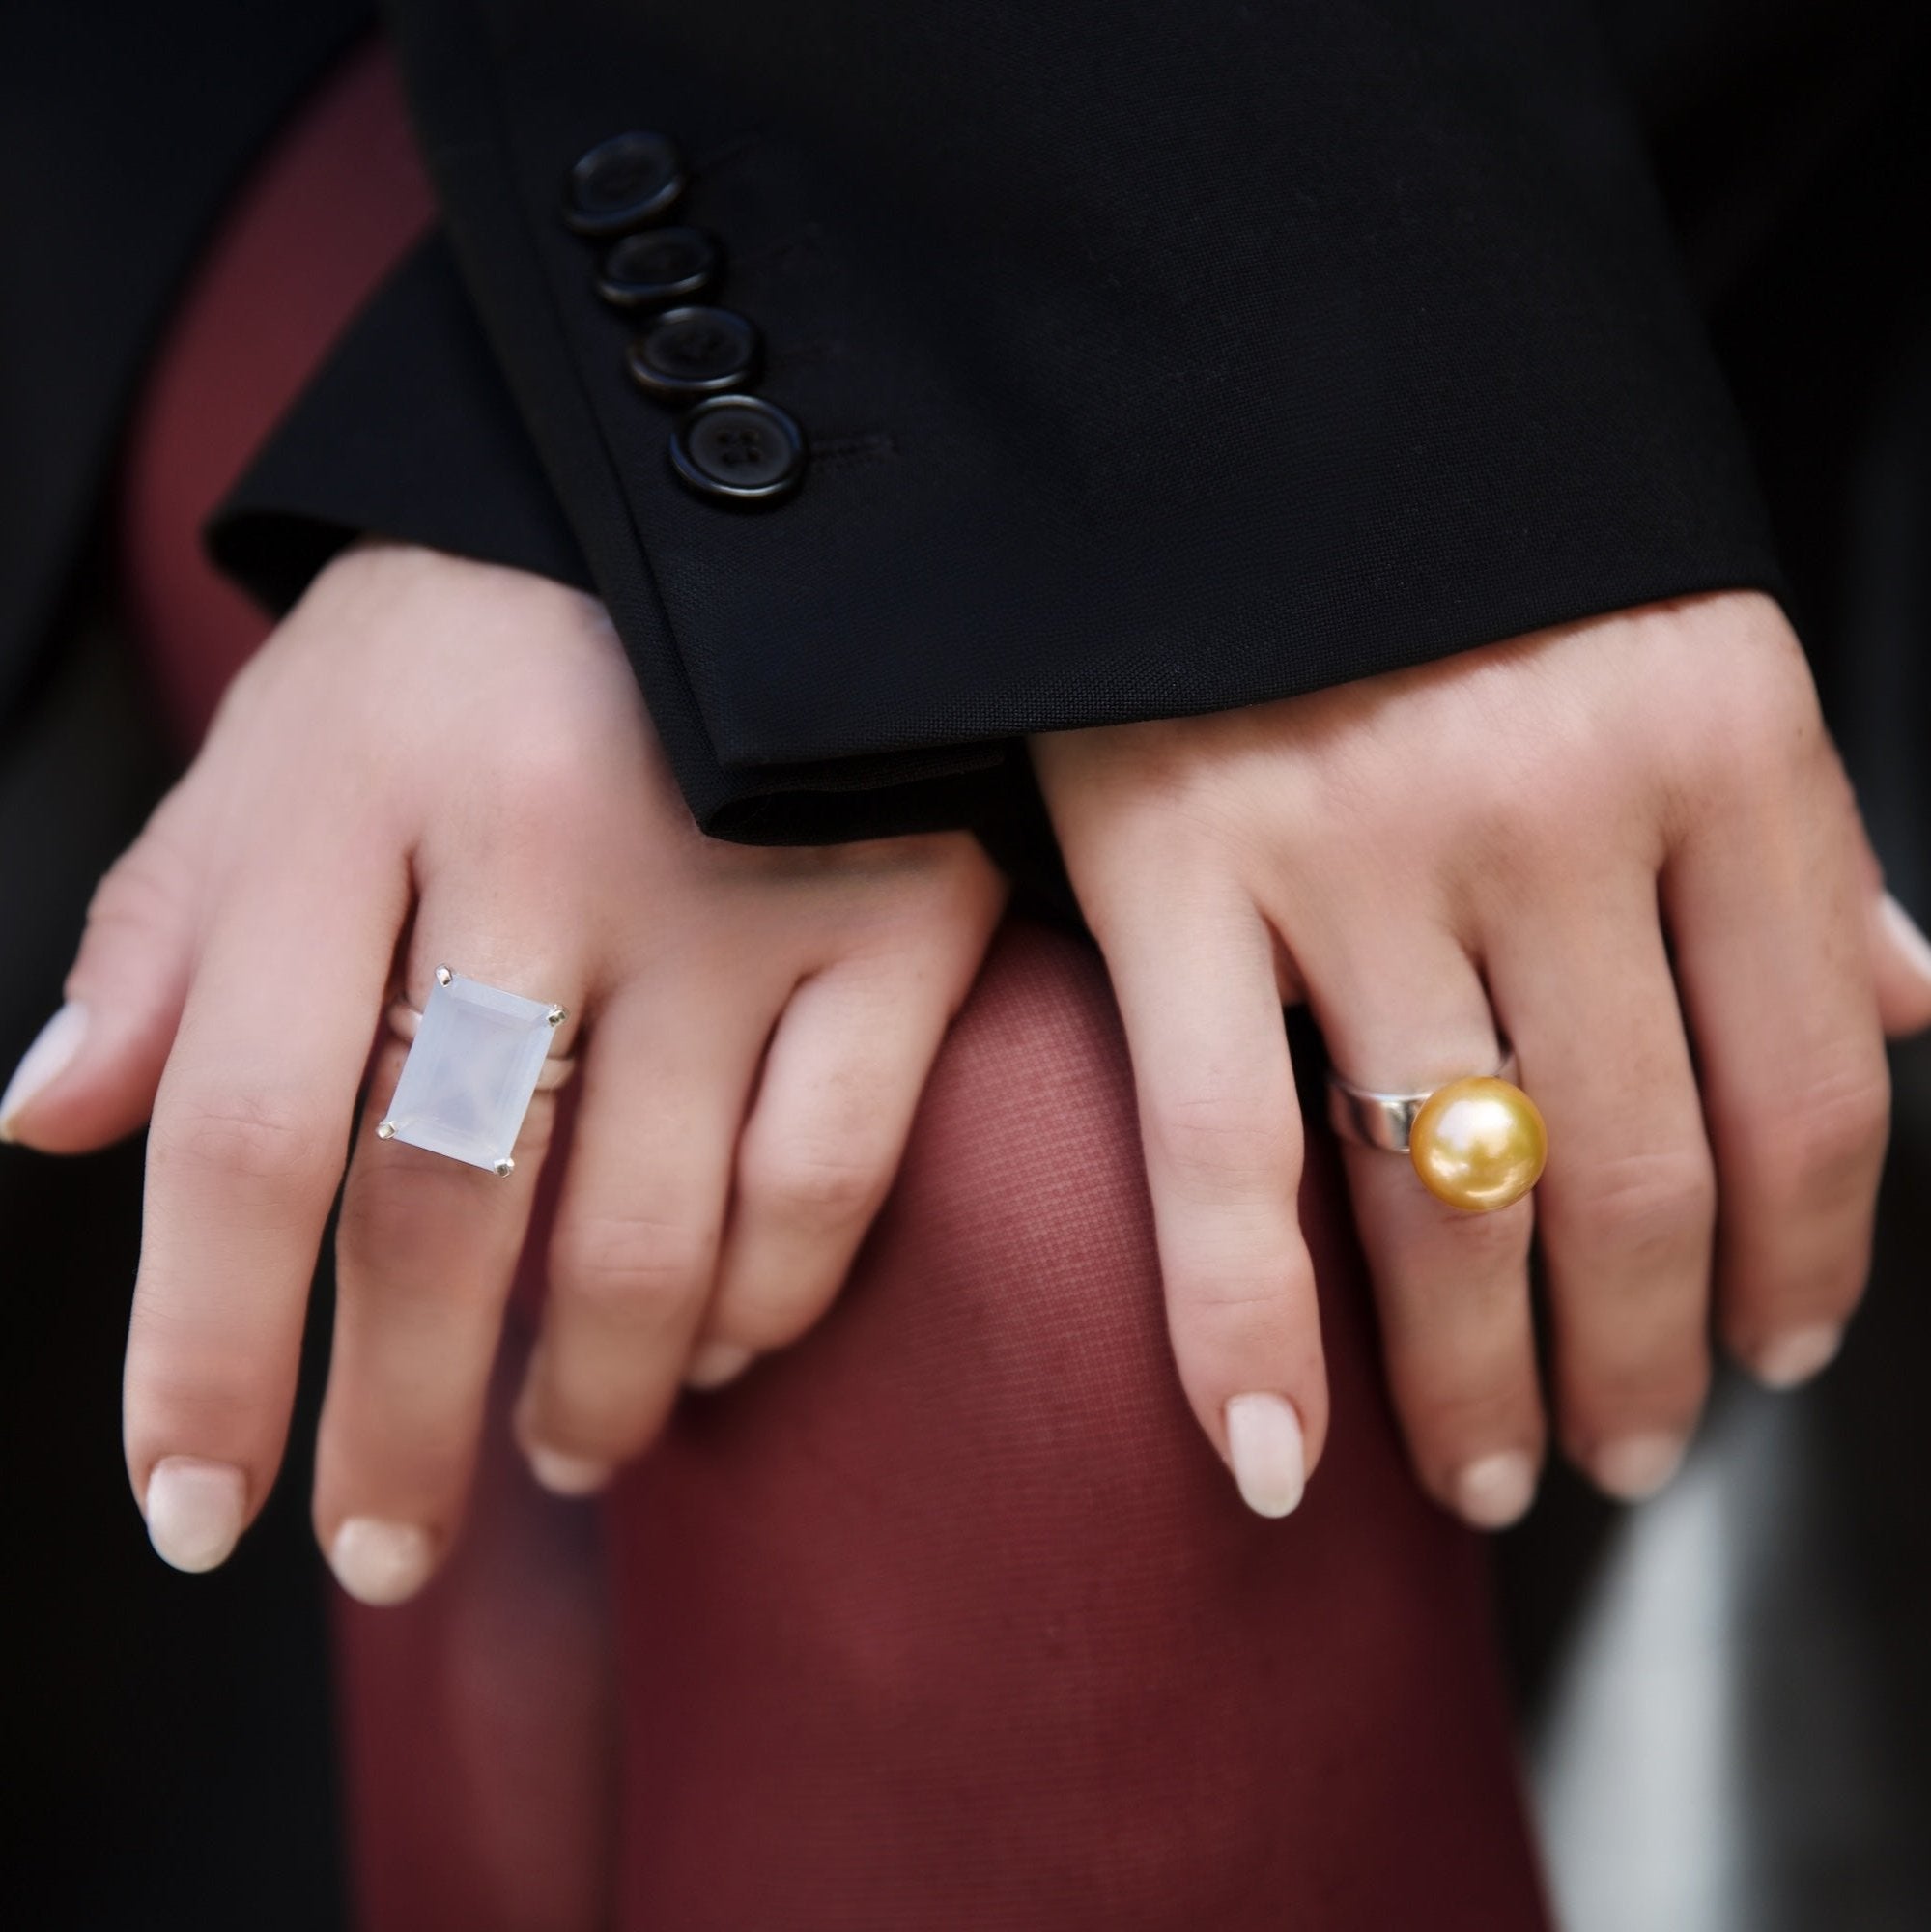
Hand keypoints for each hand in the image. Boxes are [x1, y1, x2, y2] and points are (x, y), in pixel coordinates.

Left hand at [0, 542, 1004, 1598]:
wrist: (748, 492)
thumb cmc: (481, 638)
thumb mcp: (292, 737)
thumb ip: (167, 929)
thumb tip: (46, 1128)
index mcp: (354, 798)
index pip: (241, 1130)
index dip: (203, 1352)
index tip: (196, 1508)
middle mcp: (541, 854)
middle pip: (443, 1216)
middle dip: (395, 1432)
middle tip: (379, 1554)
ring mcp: (737, 894)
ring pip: (647, 1235)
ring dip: (586, 1397)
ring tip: (555, 1454)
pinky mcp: (899, 914)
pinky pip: (826, 1174)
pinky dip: (764, 1302)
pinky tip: (720, 1350)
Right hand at [1032, 592, 1930, 1525]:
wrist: (1228, 370)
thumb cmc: (1458, 528)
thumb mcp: (1677, 644)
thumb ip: (1798, 837)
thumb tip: (1915, 1006)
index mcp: (1716, 741)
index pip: (1809, 1080)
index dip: (1809, 1260)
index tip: (1780, 1356)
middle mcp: (1560, 808)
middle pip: (1638, 1173)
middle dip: (1647, 1360)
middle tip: (1627, 1452)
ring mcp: (1363, 850)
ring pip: (1455, 1195)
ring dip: (1486, 1384)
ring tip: (1491, 1479)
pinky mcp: (1180, 872)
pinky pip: (1222, 1153)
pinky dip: (1244, 1327)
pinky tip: (1276, 1457)